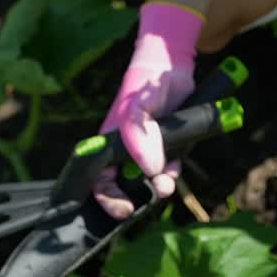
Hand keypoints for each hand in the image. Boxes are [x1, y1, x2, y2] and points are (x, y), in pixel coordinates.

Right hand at [93, 1, 202, 219]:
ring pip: (150, 178)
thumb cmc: (142, 87)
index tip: (124, 209)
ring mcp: (148, 149)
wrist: (171, 67)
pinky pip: (169, 167)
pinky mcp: (168, 144)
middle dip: (139, 195)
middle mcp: (126, 150)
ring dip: (159, 185)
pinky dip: (173, 171)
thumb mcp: (134, 112)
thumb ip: (139, 140)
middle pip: (126, 185)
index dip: (108, 199)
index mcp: (109, 144)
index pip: (99, 180)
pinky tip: (176, 166)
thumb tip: (152, 171)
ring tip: (168, 184)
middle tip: (154, 194)